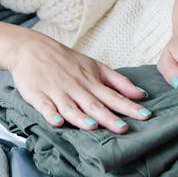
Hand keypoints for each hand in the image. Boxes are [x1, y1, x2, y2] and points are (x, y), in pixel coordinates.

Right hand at [6, 28, 150, 133]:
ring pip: (70, 107)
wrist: (32, 48)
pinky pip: (45, 106)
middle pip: (94, 105)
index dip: (129, 107)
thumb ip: (117, 81)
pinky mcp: (38, 95)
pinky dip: (50, 114)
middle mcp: (76, 88)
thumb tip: (140, 94)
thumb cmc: (66, 60)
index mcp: (91, 82)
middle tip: (123, 128)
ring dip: (81, 117)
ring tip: (92, 126)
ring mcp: (56, 92)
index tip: (146, 116)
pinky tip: (57, 122)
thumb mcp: (94, 66)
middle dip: (108, 118)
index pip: (113, 96)